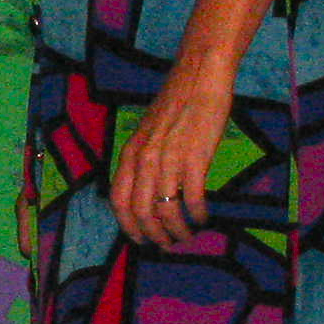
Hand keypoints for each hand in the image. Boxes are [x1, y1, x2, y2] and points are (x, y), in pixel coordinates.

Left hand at [108, 81, 230, 249]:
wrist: (199, 77)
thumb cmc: (176, 103)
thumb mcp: (147, 133)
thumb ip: (143, 160)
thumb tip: (147, 192)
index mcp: (130, 153)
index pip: (119, 201)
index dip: (129, 227)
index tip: (140, 240)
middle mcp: (144, 160)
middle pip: (142, 213)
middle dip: (154, 236)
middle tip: (167, 246)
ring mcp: (169, 160)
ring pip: (166, 211)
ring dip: (178, 230)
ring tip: (187, 236)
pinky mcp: (195, 159)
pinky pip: (193, 199)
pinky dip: (198, 214)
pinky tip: (204, 218)